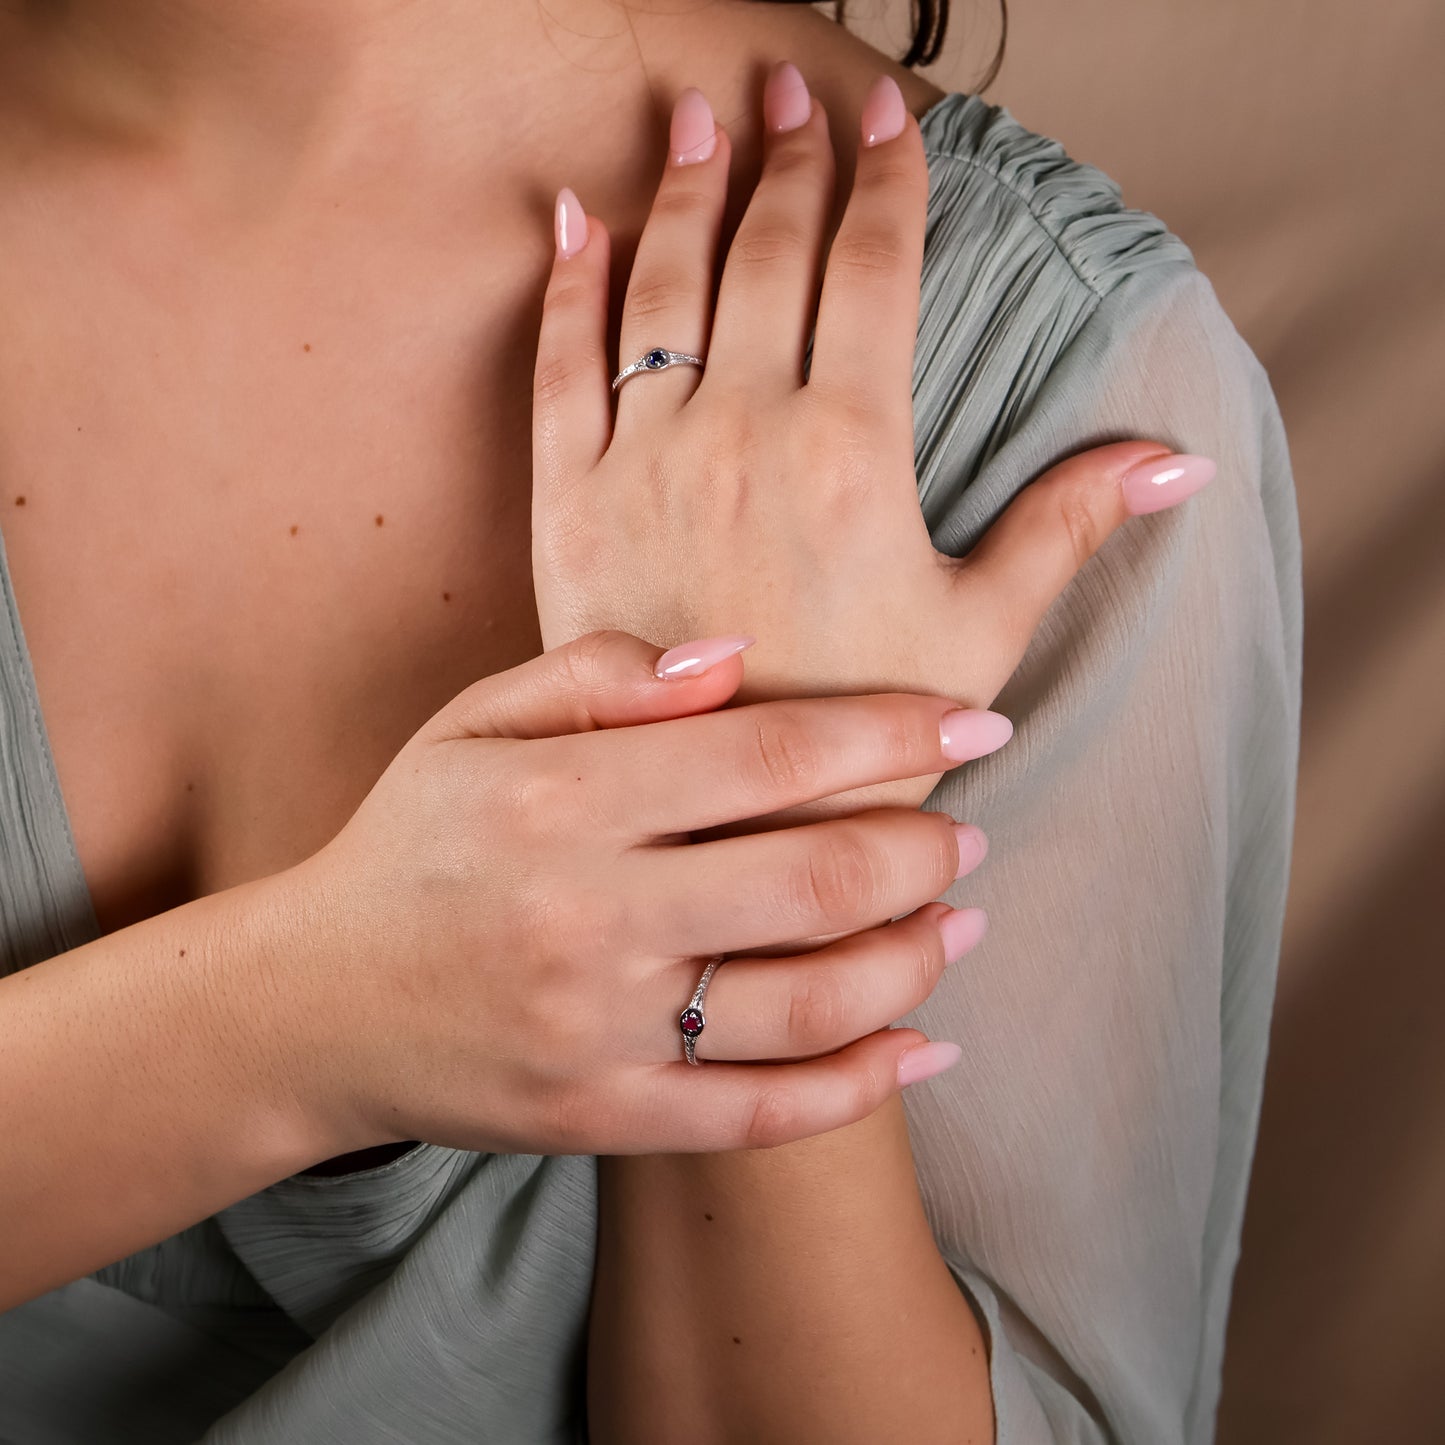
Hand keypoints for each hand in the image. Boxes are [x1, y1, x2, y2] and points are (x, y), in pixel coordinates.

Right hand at [277, 631, 1010, 1159]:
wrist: (314, 1004)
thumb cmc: (413, 844)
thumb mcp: (473, 723)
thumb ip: (599, 676)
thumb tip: (739, 658)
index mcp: (562, 798)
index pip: (772, 754)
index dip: (895, 732)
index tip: (977, 723)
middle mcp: (587, 916)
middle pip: (815, 882)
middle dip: (925, 851)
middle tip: (969, 834)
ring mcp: (597, 1032)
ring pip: (808, 1005)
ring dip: (914, 960)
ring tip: (959, 923)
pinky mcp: (601, 1119)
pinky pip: (760, 1115)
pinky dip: (863, 1088)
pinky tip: (927, 1045)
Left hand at [531, 67, 1215, 818]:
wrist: (720, 814)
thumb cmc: (861, 730)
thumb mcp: (981, 635)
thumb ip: (1067, 528)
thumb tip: (1177, 459)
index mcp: (851, 452)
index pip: (876, 274)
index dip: (887, 185)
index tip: (888, 121)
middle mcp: (741, 434)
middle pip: (769, 255)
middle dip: (786, 161)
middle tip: (787, 92)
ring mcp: (645, 462)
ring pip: (665, 288)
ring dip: (687, 191)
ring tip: (701, 120)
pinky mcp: (569, 503)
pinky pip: (561, 367)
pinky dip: (567, 287)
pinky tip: (576, 219)